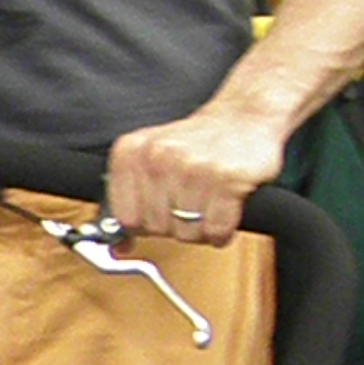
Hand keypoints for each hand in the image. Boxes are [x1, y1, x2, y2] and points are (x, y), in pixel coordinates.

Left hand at [106, 104, 288, 245]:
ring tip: (208, 203)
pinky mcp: (226, 178)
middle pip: (156, 228)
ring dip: (201, 229)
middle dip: (176, 225)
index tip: (157, 215)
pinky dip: (223, 230)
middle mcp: (158, 156)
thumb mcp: (150, 160)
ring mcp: (191, 166)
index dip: (144, 224)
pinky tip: (225, 210)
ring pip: (187, 233)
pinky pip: (216, 230)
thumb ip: (129, 201)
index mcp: (131, 152)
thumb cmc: (196, 144)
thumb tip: (119, 246)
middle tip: (190, 203)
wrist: (244, 118)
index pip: (125, 218)